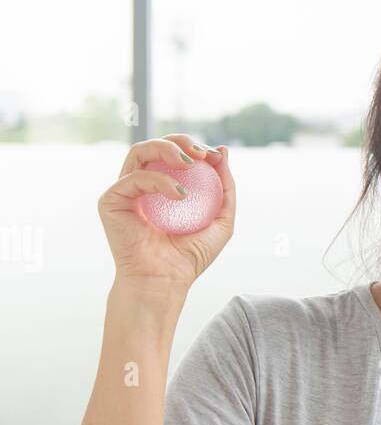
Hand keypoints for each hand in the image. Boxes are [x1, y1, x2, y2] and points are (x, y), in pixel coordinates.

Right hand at [98, 133, 235, 290]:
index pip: (174, 156)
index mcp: (161, 188)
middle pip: (155, 146)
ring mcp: (123, 191)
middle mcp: (140, 186)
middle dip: (180, 141)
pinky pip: (134, 178)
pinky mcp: (110, 200)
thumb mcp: (220, 222)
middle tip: (201, 153)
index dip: (194, 148)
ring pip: (139, 151)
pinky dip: (159, 181)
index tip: (215, 156)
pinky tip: (180, 194)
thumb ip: (225, 189)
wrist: (164, 282)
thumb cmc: (188, 258)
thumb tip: (223, 152)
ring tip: (189, 162)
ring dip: (166, 149)